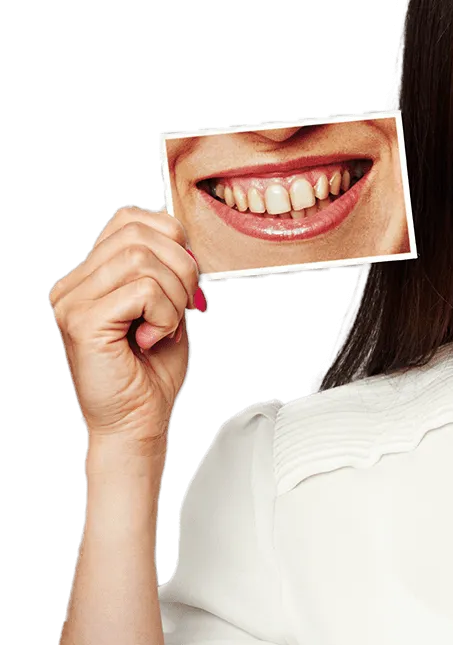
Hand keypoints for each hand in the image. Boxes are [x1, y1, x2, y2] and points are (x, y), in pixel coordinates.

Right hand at [49, 207, 202, 450]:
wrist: (135, 423)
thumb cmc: (149, 373)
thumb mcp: (166, 308)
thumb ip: (167, 271)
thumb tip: (187, 244)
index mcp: (91, 277)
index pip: (129, 220)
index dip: (170, 237)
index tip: (185, 276)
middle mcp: (74, 285)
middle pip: (138, 234)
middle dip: (180, 266)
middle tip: (183, 305)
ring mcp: (73, 302)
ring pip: (141, 259)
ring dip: (173, 294)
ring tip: (163, 325)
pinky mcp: (84, 321)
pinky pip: (142, 290)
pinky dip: (164, 314)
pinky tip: (152, 338)